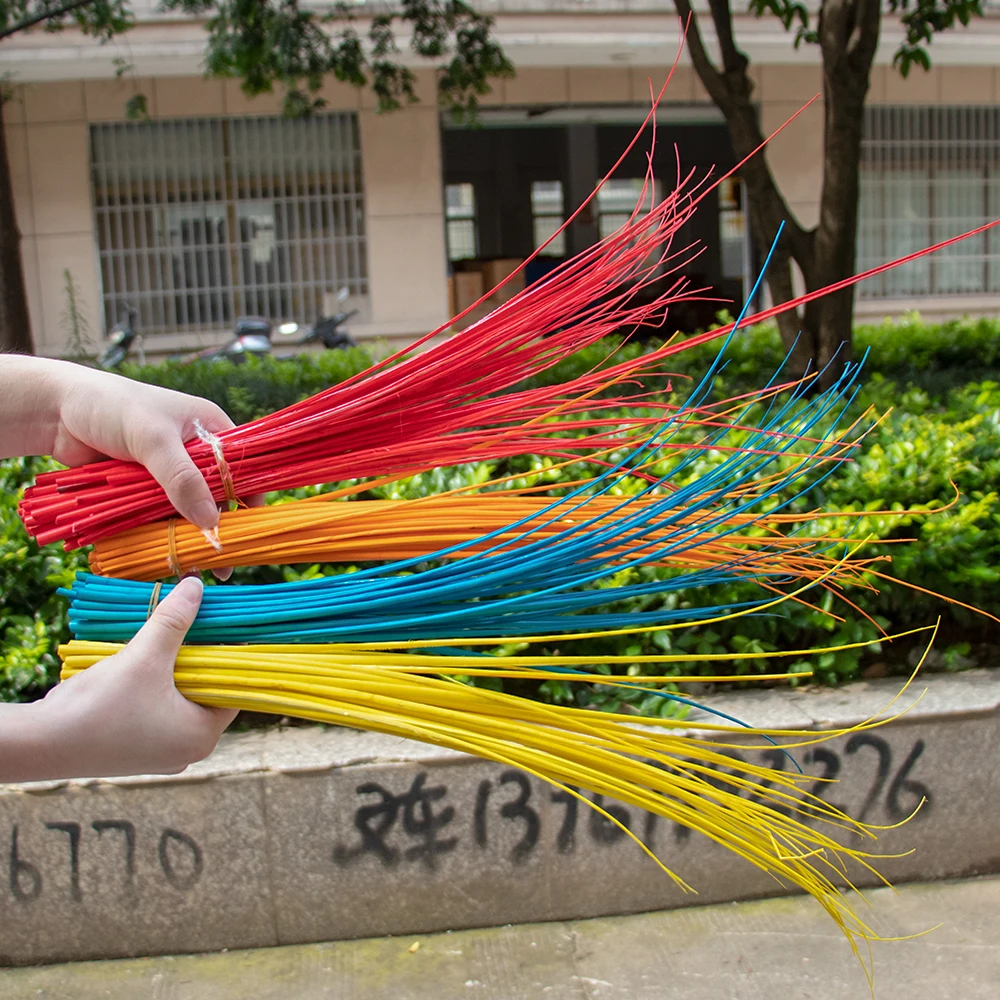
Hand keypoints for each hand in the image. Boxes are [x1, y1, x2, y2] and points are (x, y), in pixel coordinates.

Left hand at [2, 357, 254, 578]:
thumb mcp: (152, 438)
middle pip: (215, 494)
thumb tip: (210, 521)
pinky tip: (170, 556)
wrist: (55, 410)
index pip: (240, 466)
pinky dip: (162, 534)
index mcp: (208, 428)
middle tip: (225, 561)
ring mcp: (167, 472)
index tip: (250, 527)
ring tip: (198, 566)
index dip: (248, 495)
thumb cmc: (112, 406)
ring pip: (186, 509)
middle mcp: (193, 452)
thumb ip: (182, 478)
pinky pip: (158, 516)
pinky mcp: (142, 489)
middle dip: (219, 526)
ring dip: (189, 535)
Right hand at [22, 578, 235, 779]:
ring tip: (170, 639)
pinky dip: (156, 686)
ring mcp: (161, 752)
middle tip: (197, 625)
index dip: (230, 655)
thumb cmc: (100, 706)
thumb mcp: (144, 657)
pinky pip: (158, 710)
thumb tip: (196, 586)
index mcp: (202, 735)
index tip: (226, 627)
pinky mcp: (137, 748)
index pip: (234, 687)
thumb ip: (173, 621)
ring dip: (174, 670)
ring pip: (180, 699)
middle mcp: (188, 749)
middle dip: (200, 659)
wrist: (41, 744)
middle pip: (207, 692)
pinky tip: (146, 662)